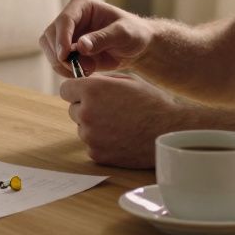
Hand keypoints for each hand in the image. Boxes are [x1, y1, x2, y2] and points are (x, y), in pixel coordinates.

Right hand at [39, 0, 154, 76]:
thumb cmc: (133, 33)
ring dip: (63, 65)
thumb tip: (80, 45)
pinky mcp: (67, 51)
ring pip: (50, 50)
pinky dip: (66, 71)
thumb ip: (103, 38)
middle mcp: (69, 18)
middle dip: (61, 54)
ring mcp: (66, 35)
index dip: (61, 38)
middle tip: (79, 68)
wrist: (137, 48)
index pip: (64, 20)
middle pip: (50, 35)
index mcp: (81, 5)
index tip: (64, 55)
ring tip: (88, 69)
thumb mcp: (123, 33)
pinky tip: (85, 72)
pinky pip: (57, 63)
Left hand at [59, 74, 185, 167]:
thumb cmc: (152, 102)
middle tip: (109, 110)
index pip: (65, 89)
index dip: (76, 90)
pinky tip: (121, 137)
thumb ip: (101, 80)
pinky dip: (102, 142)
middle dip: (85, 108)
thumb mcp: (128, 80)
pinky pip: (92, 144)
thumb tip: (85, 81)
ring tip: (119, 124)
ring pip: (82, 128)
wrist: (169, 131)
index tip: (85, 93)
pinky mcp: (97, 154)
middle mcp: (86, 113)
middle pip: (73, 109)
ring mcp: (90, 136)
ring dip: (94, 126)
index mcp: (92, 90)